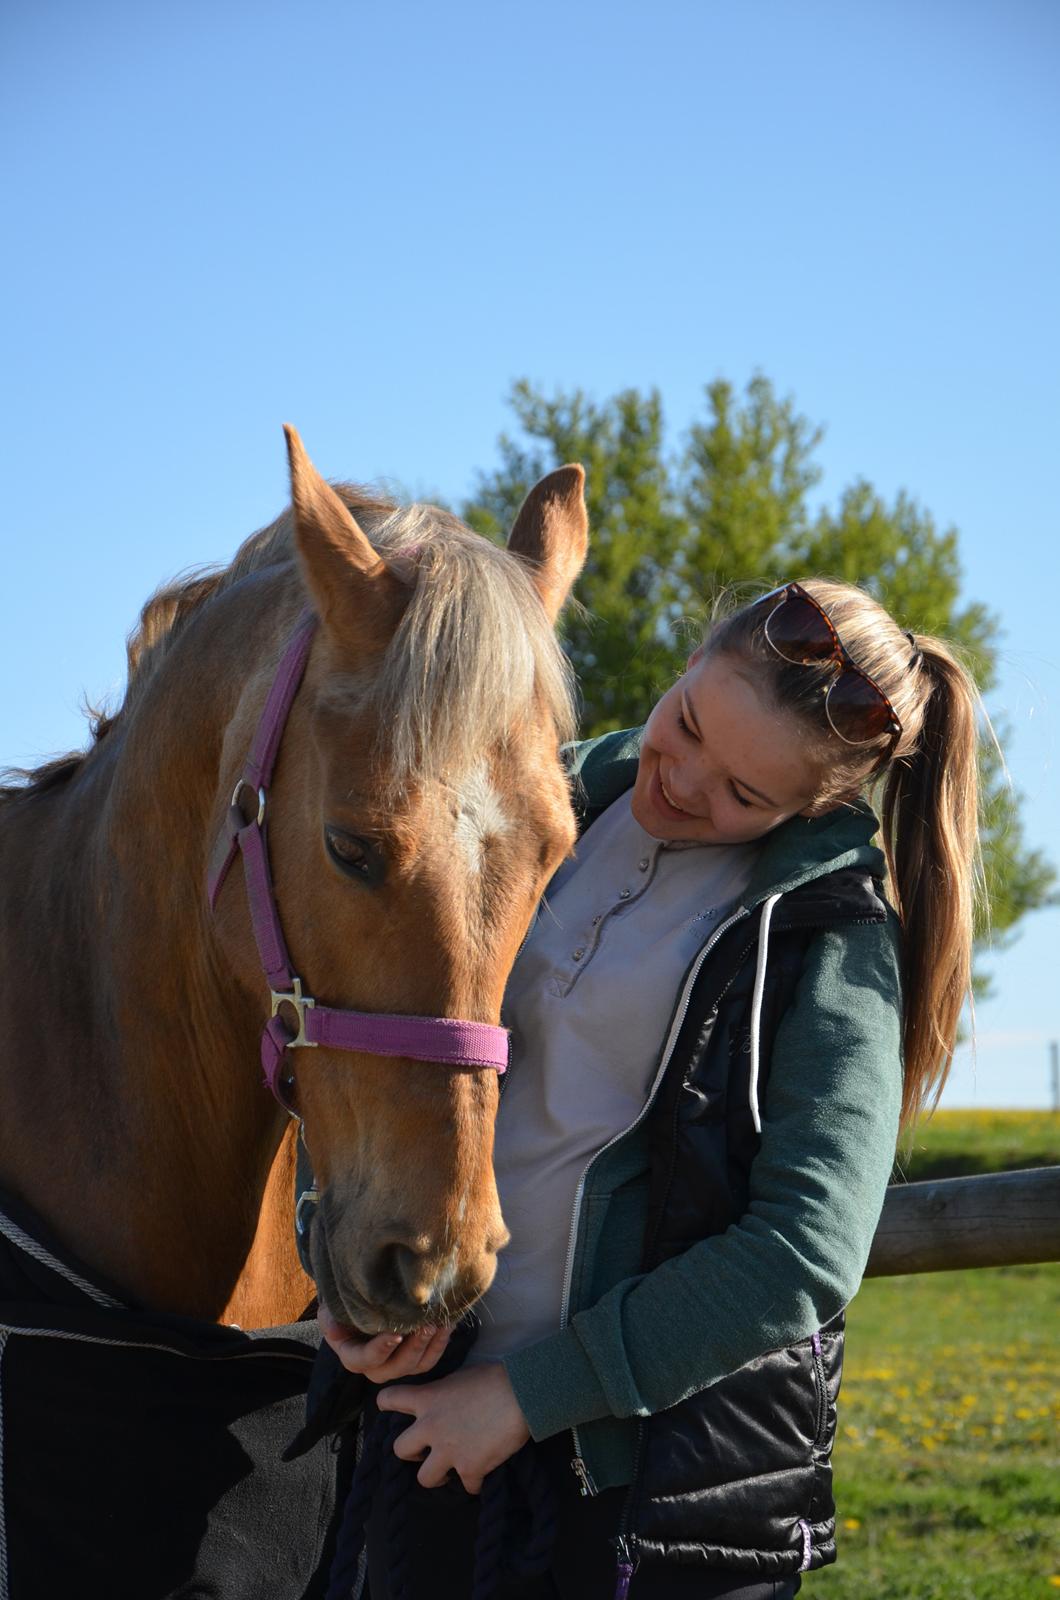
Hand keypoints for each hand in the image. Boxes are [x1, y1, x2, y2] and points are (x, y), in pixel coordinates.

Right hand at [317, 1303, 451, 1383]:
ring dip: (430, 1346)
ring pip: (417, 1366)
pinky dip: (440, 1343)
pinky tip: (447, 1324)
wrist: (361, 1303)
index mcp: (353, 1356)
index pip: (366, 1359)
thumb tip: (334, 1325)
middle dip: (413, 1348)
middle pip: (396, 1367)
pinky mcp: (414, 1358)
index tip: (396, 1334)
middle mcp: (376, 1367)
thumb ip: (330, 1317)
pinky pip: (430, 1358)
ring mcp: (397, 1365)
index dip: (381, 1349)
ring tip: (440, 1324)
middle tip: (426, 1326)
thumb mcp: (331, 1308)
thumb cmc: (344, 1305)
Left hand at [377, 1362, 530, 1493]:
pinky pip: (467, 1487)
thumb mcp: (459, 1378)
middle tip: (426, 1450)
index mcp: (427, 1399)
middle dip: (411, 1452)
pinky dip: (475, 1482)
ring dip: (438, 1474)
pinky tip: (484, 1471)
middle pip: (399, 1449)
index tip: (389, 1409)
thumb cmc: (495, 1377)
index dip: (386, 1405)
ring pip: (424, 1479)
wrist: (522, 1394)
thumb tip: (444, 1402)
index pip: (389, 1399)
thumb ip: (443, 1394)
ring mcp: (448, 1451)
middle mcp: (431, 1427)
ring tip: (451, 1468)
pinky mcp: (469, 1469)